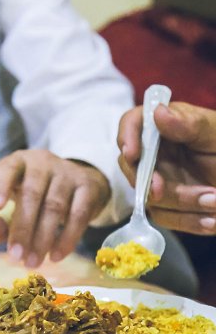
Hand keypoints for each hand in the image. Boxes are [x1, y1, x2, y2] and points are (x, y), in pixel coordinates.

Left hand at [0, 149, 109, 266]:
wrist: (79, 184)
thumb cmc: (36, 196)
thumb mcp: (14, 205)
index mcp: (18, 162)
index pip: (7, 169)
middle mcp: (42, 162)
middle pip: (32, 193)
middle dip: (22, 228)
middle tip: (15, 256)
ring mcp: (67, 172)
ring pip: (55, 206)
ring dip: (42, 238)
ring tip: (32, 262)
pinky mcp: (88, 187)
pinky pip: (78, 214)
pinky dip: (67, 238)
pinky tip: (55, 256)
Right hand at [118, 102, 215, 234]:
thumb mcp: (213, 132)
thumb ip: (188, 123)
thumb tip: (157, 112)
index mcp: (162, 126)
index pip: (132, 124)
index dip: (127, 137)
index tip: (132, 154)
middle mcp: (154, 152)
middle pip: (131, 166)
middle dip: (149, 181)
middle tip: (161, 190)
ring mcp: (159, 180)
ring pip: (151, 198)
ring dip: (184, 203)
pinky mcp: (168, 205)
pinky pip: (166, 218)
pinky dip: (190, 221)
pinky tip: (212, 219)